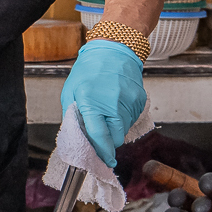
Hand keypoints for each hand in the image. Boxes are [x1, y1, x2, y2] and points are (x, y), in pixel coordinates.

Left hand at [59, 40, 146, 167]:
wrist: (114, 50)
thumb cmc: (89, 70)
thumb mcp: (71, 92)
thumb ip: (73, 116)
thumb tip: (79, 137)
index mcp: (92, 102)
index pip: (99, 136)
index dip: (101, 152)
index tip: (103, 161)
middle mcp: (113, 104)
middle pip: (115, 138)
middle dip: (107, 141)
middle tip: (99, 134)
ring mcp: (129, 103)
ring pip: (124, 130)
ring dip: (114, 128)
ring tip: (106, 110)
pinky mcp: (140, 101)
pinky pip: (131, 120)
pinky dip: (123, 118)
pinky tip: (115, 104)